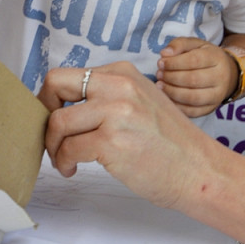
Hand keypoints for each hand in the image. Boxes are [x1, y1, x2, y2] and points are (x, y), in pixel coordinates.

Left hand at [39, 61, 209, 209]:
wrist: (200, 170)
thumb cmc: (170, 144)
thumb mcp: (141, 101)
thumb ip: (108, 96)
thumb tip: (66, 105)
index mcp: (123, 73)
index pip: (68, 75)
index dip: (52, 97)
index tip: (53, 116)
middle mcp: (118, 86)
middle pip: (55, 85)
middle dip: (44, 112)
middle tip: (50, 135)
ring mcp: (115, 112)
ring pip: (57, 122)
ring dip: (53, 146)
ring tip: (64, 160)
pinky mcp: (111, 141)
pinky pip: (68, 149)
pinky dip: (63, 162)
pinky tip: (73, 169)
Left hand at [155, 38, 236, 115]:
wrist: (226, 74)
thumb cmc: (205, 56)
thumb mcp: (195, 44)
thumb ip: (179, 44)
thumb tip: (164, 54)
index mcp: (216, 58)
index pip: (194, 60)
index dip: (174, 63)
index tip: (161, 63)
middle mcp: (220, 78)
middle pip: (193, 80)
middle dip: (171, 77)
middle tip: (159, 74)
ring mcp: (217, 95)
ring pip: (193, 98)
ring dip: (172, 92)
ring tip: (160, 85)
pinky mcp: (211, 108)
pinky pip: (192, 111)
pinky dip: (176, 106)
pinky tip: (166, 98)